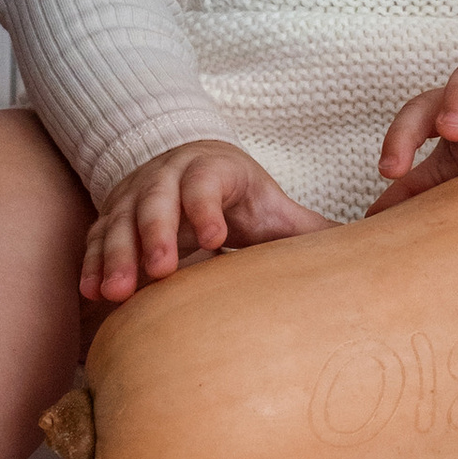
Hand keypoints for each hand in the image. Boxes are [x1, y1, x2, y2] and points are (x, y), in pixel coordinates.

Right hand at [80, 138, 328, 301]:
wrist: (188, 167)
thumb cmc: (240, 198)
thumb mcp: (271, 207)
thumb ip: (305, 231)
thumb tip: (366, 250)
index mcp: (214, 168)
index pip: (208, 182)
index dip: (208, 208)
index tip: (216, 241)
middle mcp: (169, 174)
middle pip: (159, 199)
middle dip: (157, 233)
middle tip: (161, 271)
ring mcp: (134, 194)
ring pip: (120, 219)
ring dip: (117, 254)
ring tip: (118, 292)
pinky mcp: (109, 216)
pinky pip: (94, 238)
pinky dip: (91, 264)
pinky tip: (91, 292)